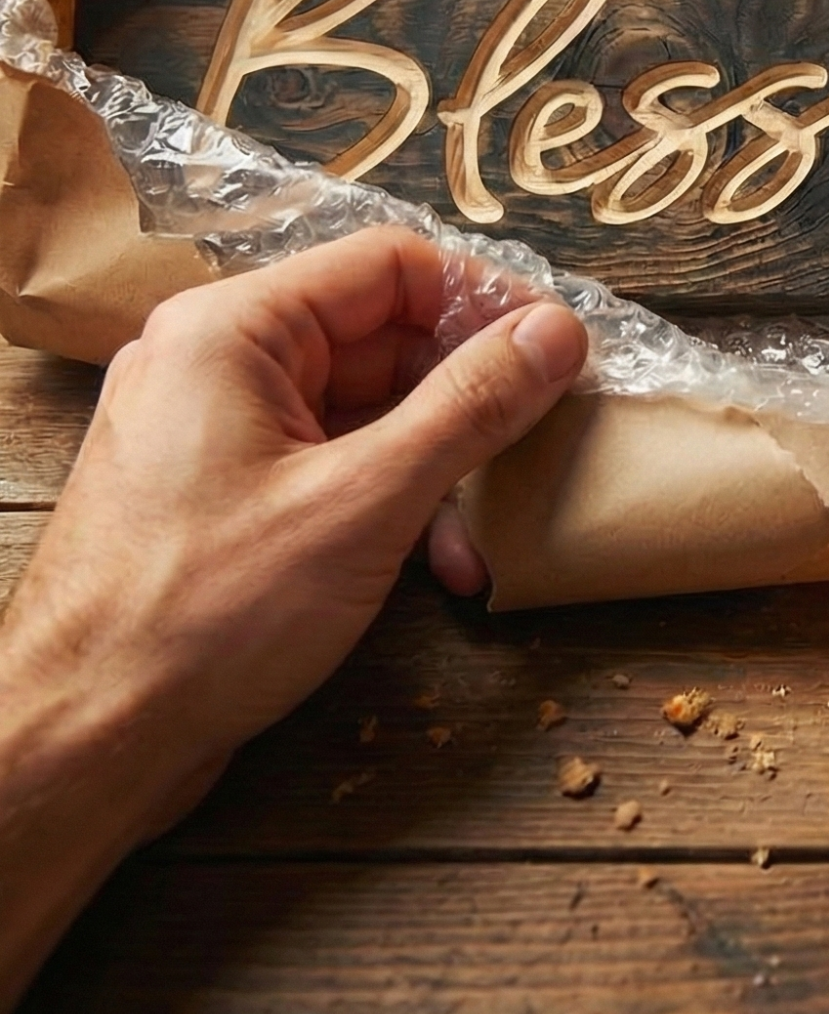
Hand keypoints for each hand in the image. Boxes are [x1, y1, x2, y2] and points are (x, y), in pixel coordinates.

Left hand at [0, 229, 587, 1013]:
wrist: (82, 747)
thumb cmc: (204, 616)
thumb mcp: (367, 500)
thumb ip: (472, 405)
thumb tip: (558, 332)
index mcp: (232, 331)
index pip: (392, 266)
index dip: (487, 301)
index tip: (561, 349)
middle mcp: (217, 364)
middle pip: (384, 337)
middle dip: (469, 399)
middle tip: (541, 443)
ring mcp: (218, 433)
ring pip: (368, 408)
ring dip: (439, 464)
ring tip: (483, 536)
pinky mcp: (226, 498)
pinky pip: (335, 463)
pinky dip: (393, 502)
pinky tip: (439, 562)